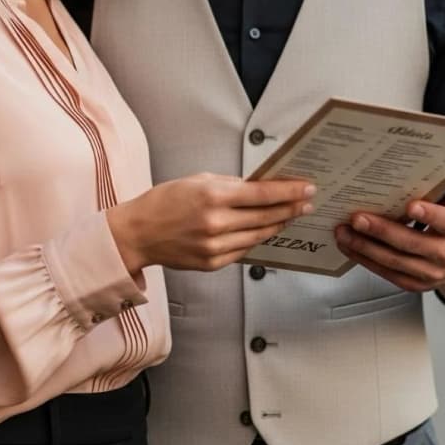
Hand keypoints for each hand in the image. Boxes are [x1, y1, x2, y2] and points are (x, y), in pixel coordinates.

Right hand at [108, 173, 314, 273]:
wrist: (138, 233)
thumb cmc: (164, 202)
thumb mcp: (198, 180)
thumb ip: (230, 185)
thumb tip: (260, 187)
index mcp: (213, 196)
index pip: (263, 194)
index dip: (289, 191)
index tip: (307, 188)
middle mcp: (216, 223)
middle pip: (267, 216)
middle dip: (291, 208)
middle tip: (307, 202)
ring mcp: (215, 246)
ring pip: (259, 235)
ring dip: (278, 224)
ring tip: (290, 216)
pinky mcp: (213, 263)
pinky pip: (244, 249)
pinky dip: (256, 238)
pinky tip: (264, 230)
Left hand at [333, 152, 444, 296]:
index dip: (430, 216)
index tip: (411, 205)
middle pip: (412, 245)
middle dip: (383, 231)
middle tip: (358, 217)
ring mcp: (429, 272)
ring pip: (395, 262)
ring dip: (366, 247)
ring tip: (344, 231)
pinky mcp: (413, 283)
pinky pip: (386, 273)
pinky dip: (365, 260)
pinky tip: (348, 245)